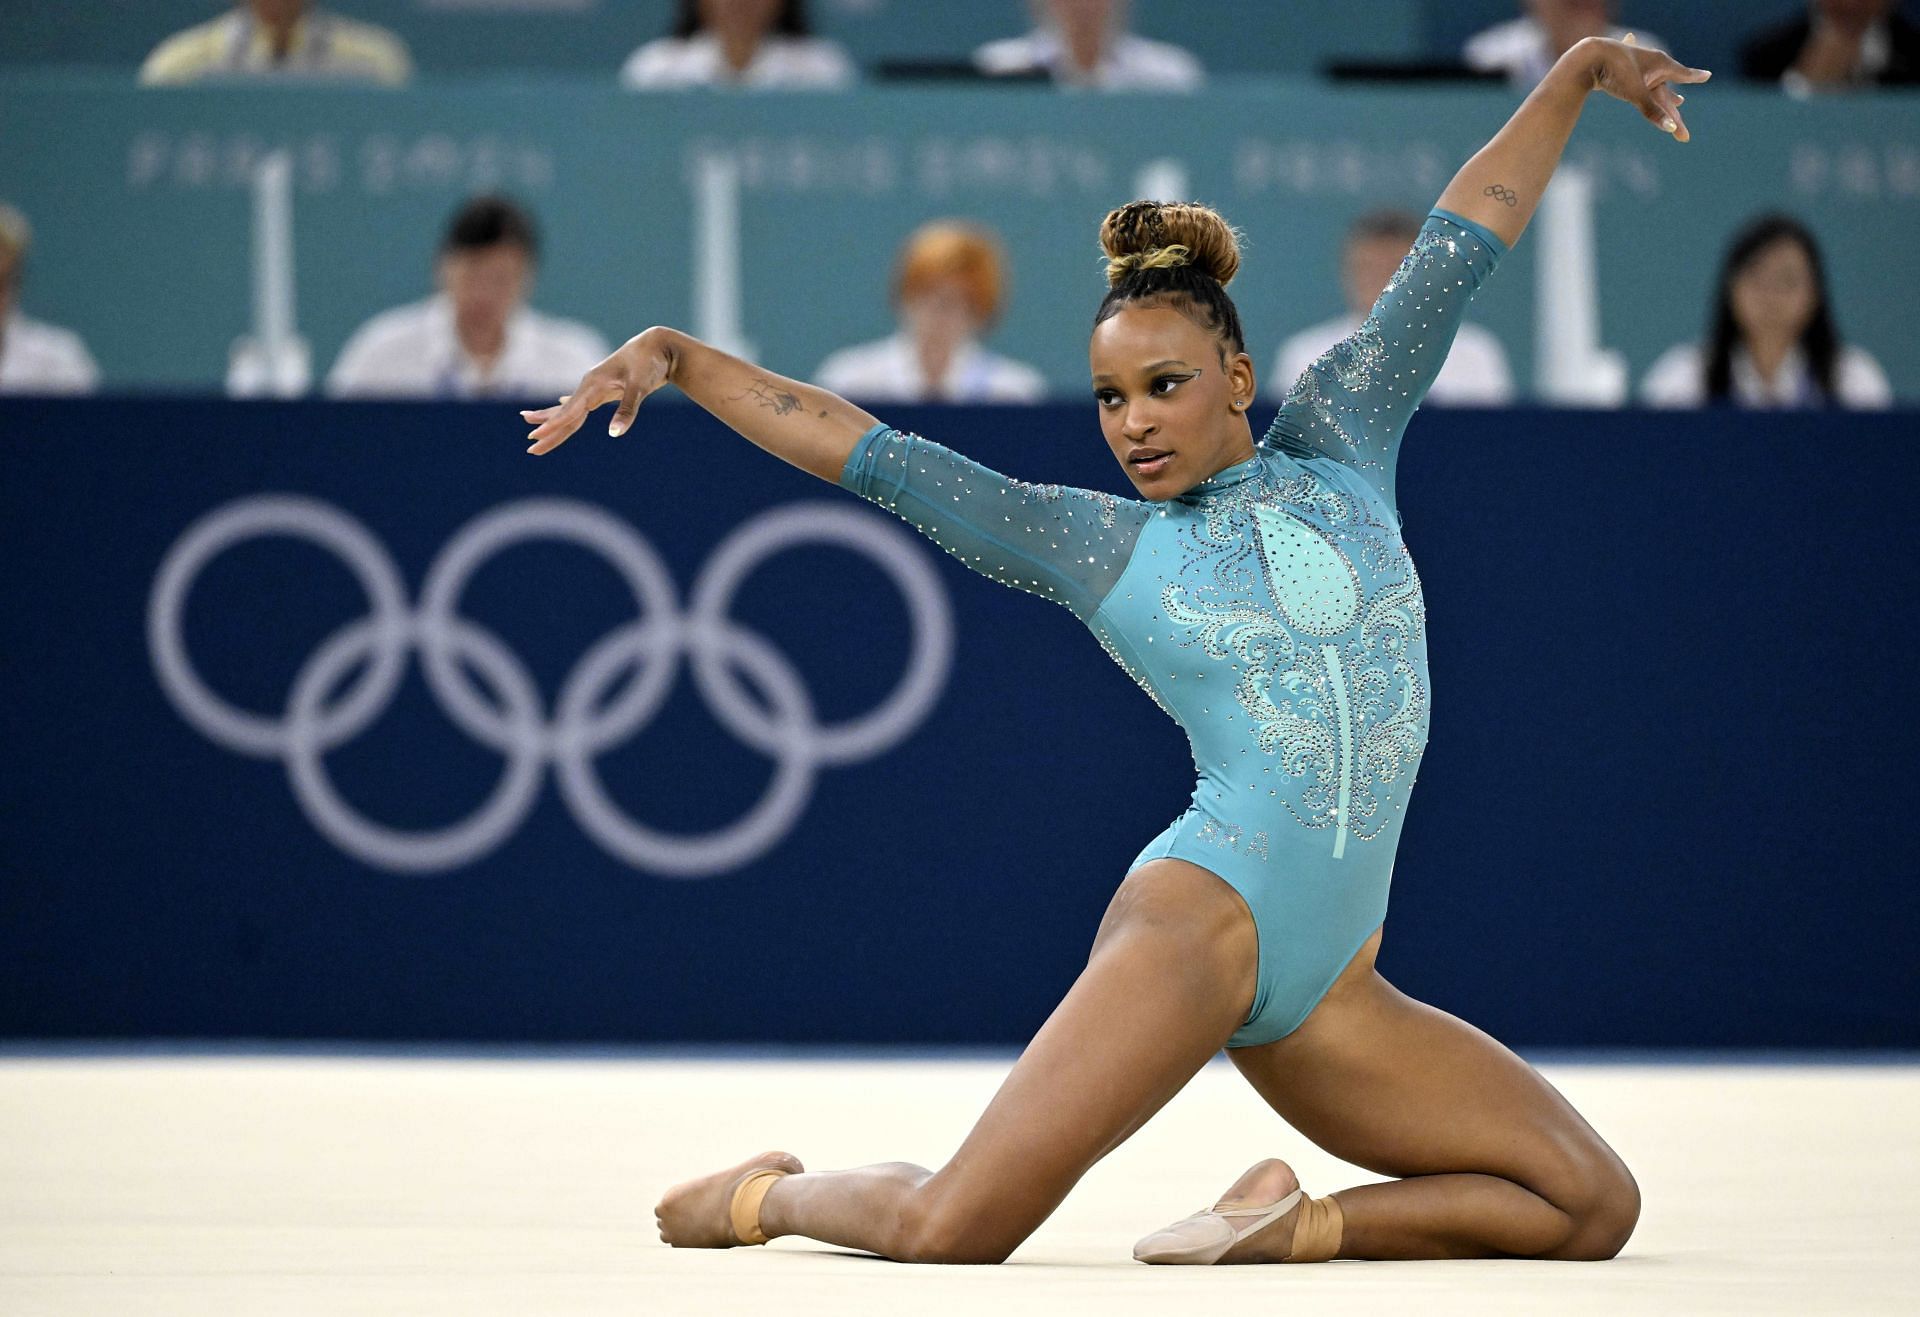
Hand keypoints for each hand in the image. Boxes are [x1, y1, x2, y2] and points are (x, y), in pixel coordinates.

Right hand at [521, 327, 676, 454]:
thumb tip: (613, 434)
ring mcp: (595, 387)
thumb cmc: (649, 363)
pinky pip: (581, 403)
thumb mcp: (640, 386)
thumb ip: (626, 410)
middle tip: (530, 447)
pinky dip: (569, 407)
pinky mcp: (604, 388)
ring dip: (552, 420)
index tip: (538, 435)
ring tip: (529, 425)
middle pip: (566, 414)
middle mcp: (590, 386)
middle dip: (548, 430)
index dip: (555, 424)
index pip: (571, 411)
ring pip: (570, 409)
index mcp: (594, 385)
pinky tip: (560, 405)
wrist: (658, 346)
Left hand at [1577, 34, 1711, 142]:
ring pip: (1655, 84)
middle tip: (1682, 112)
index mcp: (1661, 64)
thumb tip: (1671, 128)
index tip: (1707, 75)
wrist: (1588, 56)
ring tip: (1678, 100)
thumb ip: (1653, 111)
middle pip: (1667, 90)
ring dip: (1665, 93)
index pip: (1682, 74)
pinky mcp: (1622, 72)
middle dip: (1675, 107)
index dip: (1694, 76)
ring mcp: (1637, 68)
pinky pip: (1639, 80)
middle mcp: (1652, 64)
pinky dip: (1645, 83)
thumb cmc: (1616, 71)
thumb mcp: (1636, 93)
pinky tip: (1645, 79)